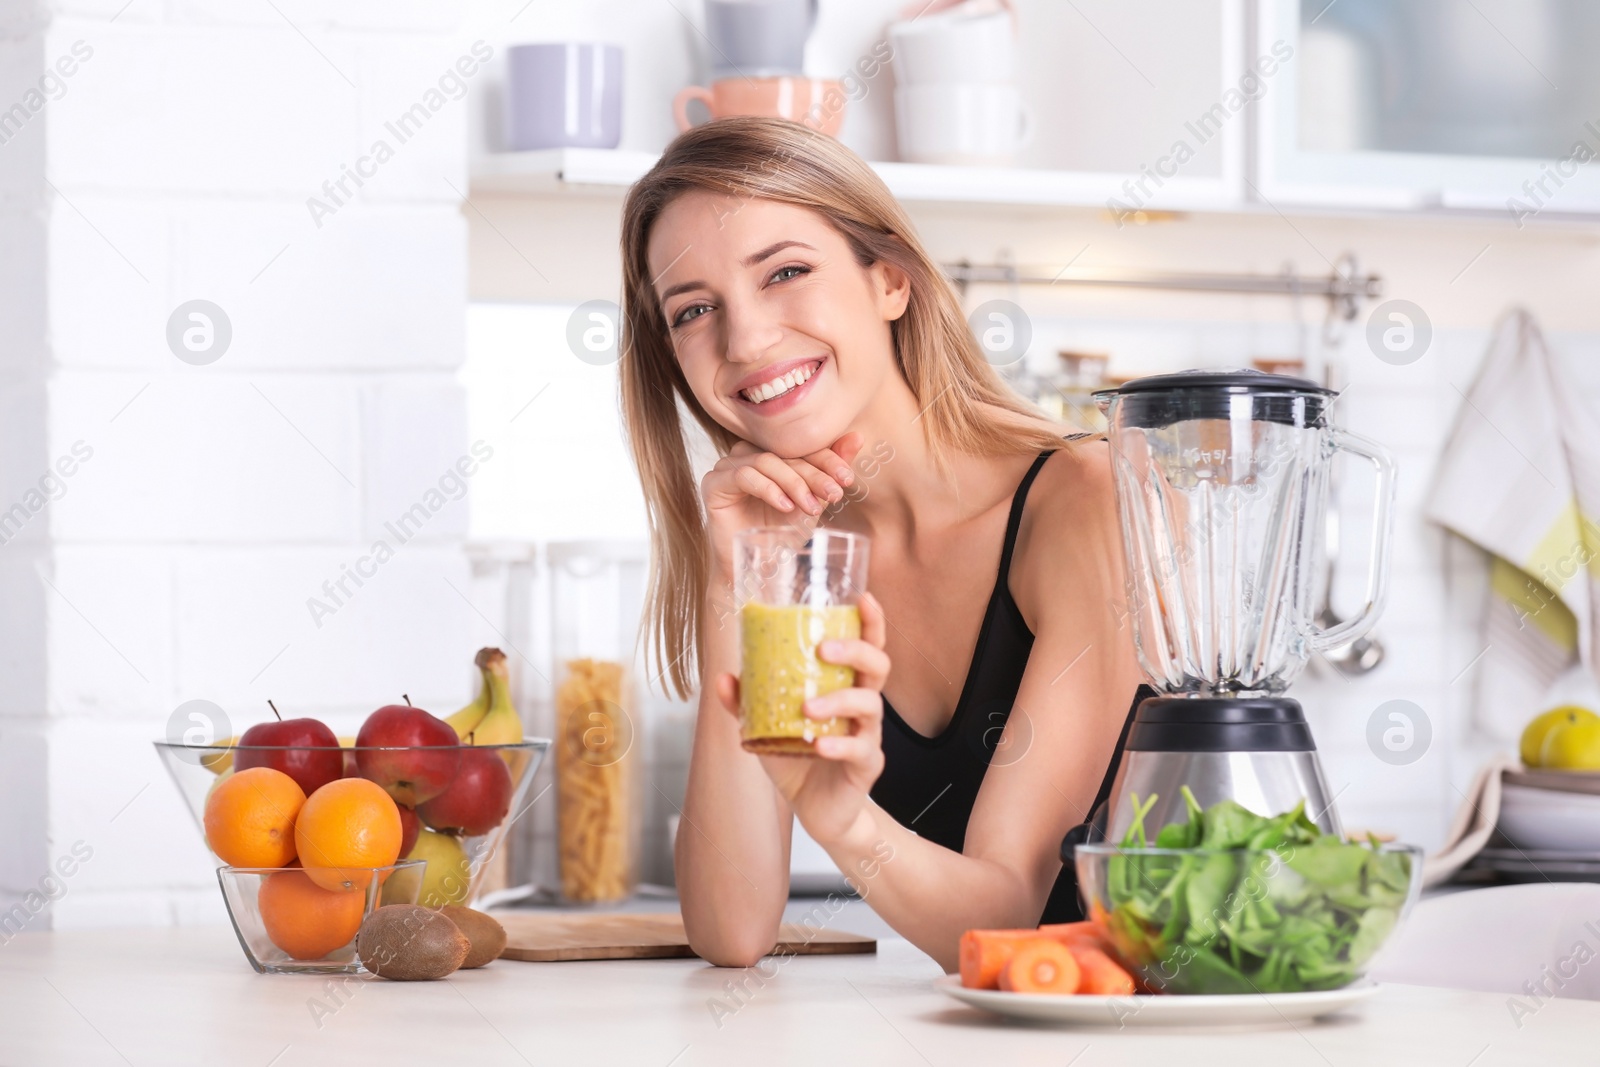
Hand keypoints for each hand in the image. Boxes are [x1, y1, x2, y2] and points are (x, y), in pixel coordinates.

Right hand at [701, 433, 863, 576]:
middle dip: (814, 474)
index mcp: (769, 452)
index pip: (799, 446)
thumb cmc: (781, 534)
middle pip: (784, 452)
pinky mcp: (713, 484)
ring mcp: (726, 467)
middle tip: (834, 494)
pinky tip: (786, 506)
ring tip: (811, 506)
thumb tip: (856, 438)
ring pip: (765, 461)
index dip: (826, 458)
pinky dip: (769, 489)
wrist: (756, 569)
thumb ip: (830, 470)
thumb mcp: (813, 500)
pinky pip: (743, 476)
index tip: (847, 478)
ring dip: (793, 483)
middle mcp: (746, 454)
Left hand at [715, 592, 889, 847]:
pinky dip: (838, 746)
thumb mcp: (767, 728)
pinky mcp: (867, 765)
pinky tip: (818, 746)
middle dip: (856, 650)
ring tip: (809, 707)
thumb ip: (747, 703)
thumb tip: (723, 677)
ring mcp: (868, 735)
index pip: (868, 646)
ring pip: (870, 705)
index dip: (871, 621)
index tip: (863, 599)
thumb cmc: (799, 760)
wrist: (817, 811)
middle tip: (823, 649)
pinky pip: (860, 749)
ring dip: (840, 700)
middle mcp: (863, 705)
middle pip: (877, 666)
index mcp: (846, 686)